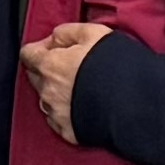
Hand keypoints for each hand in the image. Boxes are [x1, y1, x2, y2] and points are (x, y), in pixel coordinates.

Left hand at [22, 22, 111, 143]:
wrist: (137, 104)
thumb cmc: (117, 66)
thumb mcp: (94, 33)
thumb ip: (67, 33)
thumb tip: (54, 38)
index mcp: (50, 66)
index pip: (28, 54)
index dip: (41, 48)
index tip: (57, 48)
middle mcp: (47, 92)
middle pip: (36, 77)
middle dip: (48, 70)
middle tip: (73, 67)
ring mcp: (57, 114)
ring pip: (47, 99)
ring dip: (57, 92)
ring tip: (83, 88)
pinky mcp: (69, 131)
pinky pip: (60, 119)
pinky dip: (68, 111)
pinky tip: (85, 106)